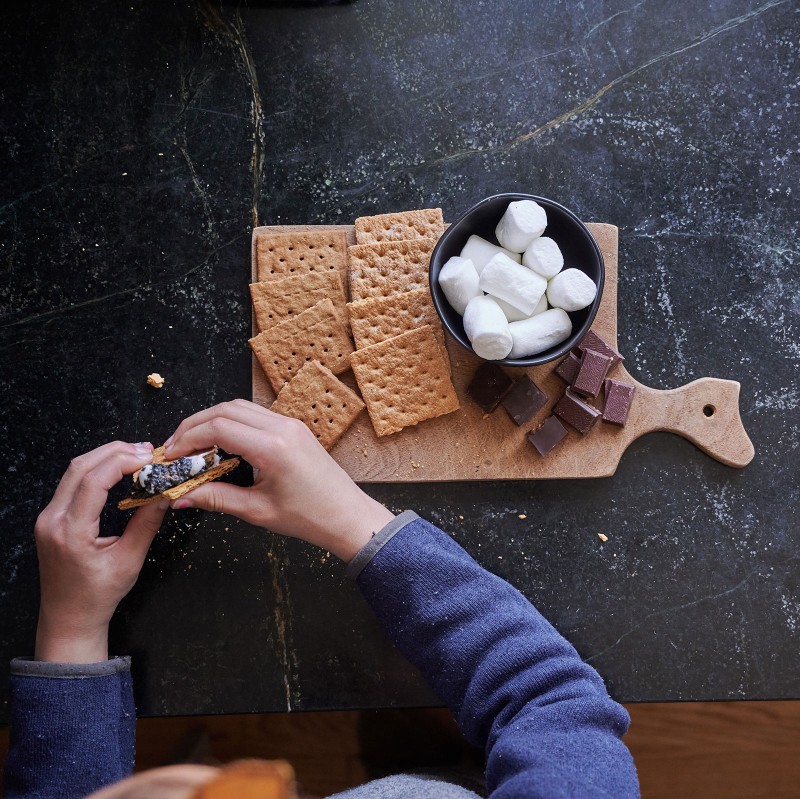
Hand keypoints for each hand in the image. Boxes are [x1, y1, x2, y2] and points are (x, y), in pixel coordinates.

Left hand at [34, 441, 167, 662]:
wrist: (69, 617)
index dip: (123, 462)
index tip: (149, 457)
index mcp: (70, 532)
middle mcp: (52, 520)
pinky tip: (118, 470)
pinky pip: (72, 483)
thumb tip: (164, 493)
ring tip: (137, 456)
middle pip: (80, 467)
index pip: (94, 481)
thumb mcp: (130, 560)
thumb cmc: (98, 595)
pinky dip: (97, 470)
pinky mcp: (52, 517)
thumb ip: (146, 523)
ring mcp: (48, 517)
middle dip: (115, 452)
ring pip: (74, 471)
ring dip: (106, 457)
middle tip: (147, 450)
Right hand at [163, 400, 393, 560]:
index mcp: (272, 447)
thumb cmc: (308, 517)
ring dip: (211, 421)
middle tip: (173, 449)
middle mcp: (281, 427)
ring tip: (191, 446)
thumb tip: (179, 496)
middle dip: (193, 426)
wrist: (347, 515)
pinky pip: (255, 415)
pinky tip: (219, 444)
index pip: (218, 427)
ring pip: (239, 407)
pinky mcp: (293, 428)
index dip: (187, 439)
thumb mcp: (256, 511)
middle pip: (225, 409)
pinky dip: (231, 423)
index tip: (169, 456)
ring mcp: (289, 424)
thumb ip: (215, 499)